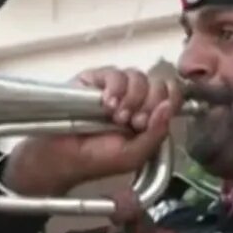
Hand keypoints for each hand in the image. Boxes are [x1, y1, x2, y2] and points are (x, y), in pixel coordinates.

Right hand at [5, 67, 178, 194]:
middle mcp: (134, 99)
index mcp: (149, 116)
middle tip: (133, 122)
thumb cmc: (96, 159)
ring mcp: (114, 88)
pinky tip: (106, 104)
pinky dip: (115, 88)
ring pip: (138, 77)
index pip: (171, 96)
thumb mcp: (134, 155)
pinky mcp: (94, 79)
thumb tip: (168, 107)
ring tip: (116, 117)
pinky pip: (114, 73)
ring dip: (132, 98)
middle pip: (157, 83)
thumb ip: (156, 134)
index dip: (168, 102)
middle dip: (149, 104)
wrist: (61, 158)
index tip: (151, 120)